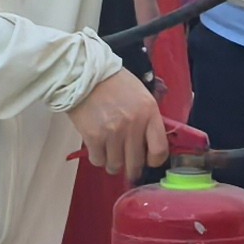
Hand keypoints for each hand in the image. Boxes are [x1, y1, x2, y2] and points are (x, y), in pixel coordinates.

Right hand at [73, 67, 170, 181]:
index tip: (149, 161)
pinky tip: (98, 149)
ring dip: (114, 164)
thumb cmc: (115, 83)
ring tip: (111, 155)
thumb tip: (151, 143)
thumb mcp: (142, 95)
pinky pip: (98, 160)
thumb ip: (149, 119)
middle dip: (133, 168)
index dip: (155, 161)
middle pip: (136, 162)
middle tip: (129, 166)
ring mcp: (112, 132)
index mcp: (149, 113)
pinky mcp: (93, 137)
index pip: (159, 149)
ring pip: (116, 165)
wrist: (84, 75)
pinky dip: (98, 158)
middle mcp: (133, 125)